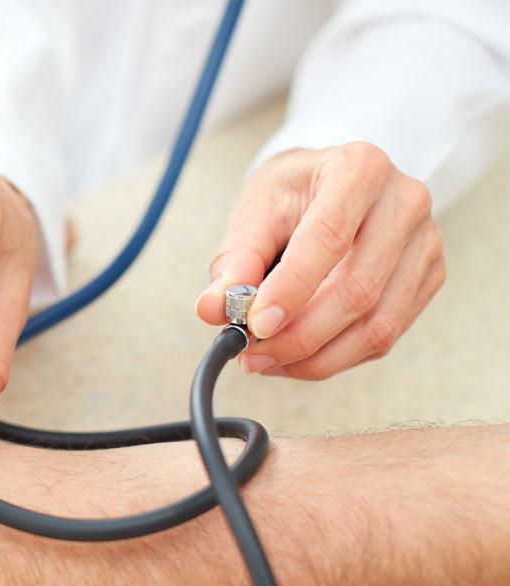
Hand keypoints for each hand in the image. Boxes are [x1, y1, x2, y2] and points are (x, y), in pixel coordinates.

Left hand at [196, 143, 444, 379]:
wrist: (330, 186)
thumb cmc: (292, 196)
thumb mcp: (255, 213)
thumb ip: (234, 262)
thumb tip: (212, 309)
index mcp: (359, 169)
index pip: (329, 237)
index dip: (291, 289)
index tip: (255, 325)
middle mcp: (404, 202)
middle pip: (359, 289)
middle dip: (299, 335)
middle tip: (252, 354)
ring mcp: (425, 242)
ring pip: (377, 324)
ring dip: (316, 357)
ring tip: (267, 361)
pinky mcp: (428, 278)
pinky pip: (385, 337)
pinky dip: (336, 358)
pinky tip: (297, 357)